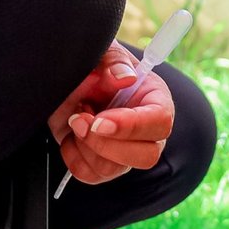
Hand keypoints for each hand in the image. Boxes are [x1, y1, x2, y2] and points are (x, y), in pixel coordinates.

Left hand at [49, 43, 175, 186]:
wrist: (69, 81)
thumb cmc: (93, 65)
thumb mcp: (102, 52)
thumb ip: (113, 60)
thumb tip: (125, 77)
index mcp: (155, 100)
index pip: (160, 122)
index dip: (131, 126)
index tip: (100, 120)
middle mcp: (146, 130)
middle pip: (146, 156)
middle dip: (105, 143)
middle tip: (80, 119)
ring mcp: (125, 150)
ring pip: (113, 169)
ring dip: (85, 146)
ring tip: (75, 118)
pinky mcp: (103, 164)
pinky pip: (91, 175)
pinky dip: (73, 157)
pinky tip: (71, 135)